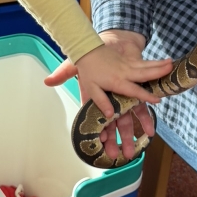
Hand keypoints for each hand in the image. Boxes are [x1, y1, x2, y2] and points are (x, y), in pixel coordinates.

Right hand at [45, 29, 170, 160]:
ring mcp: (124, 97)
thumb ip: (63, 73)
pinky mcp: (137, 92)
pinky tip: (149, 131)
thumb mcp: (76, 64)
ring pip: (127, 120)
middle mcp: (110, 100)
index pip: (95, 118)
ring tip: (131, 151)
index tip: (99, 144)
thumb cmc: (96, 55)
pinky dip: (145, 119)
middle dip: (114, 140)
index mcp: (96, 98)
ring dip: (129, 136)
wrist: (116, 41)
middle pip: (112, 124)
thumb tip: (47, 81)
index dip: (97, 131)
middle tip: (116, 155)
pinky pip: (141, 108)